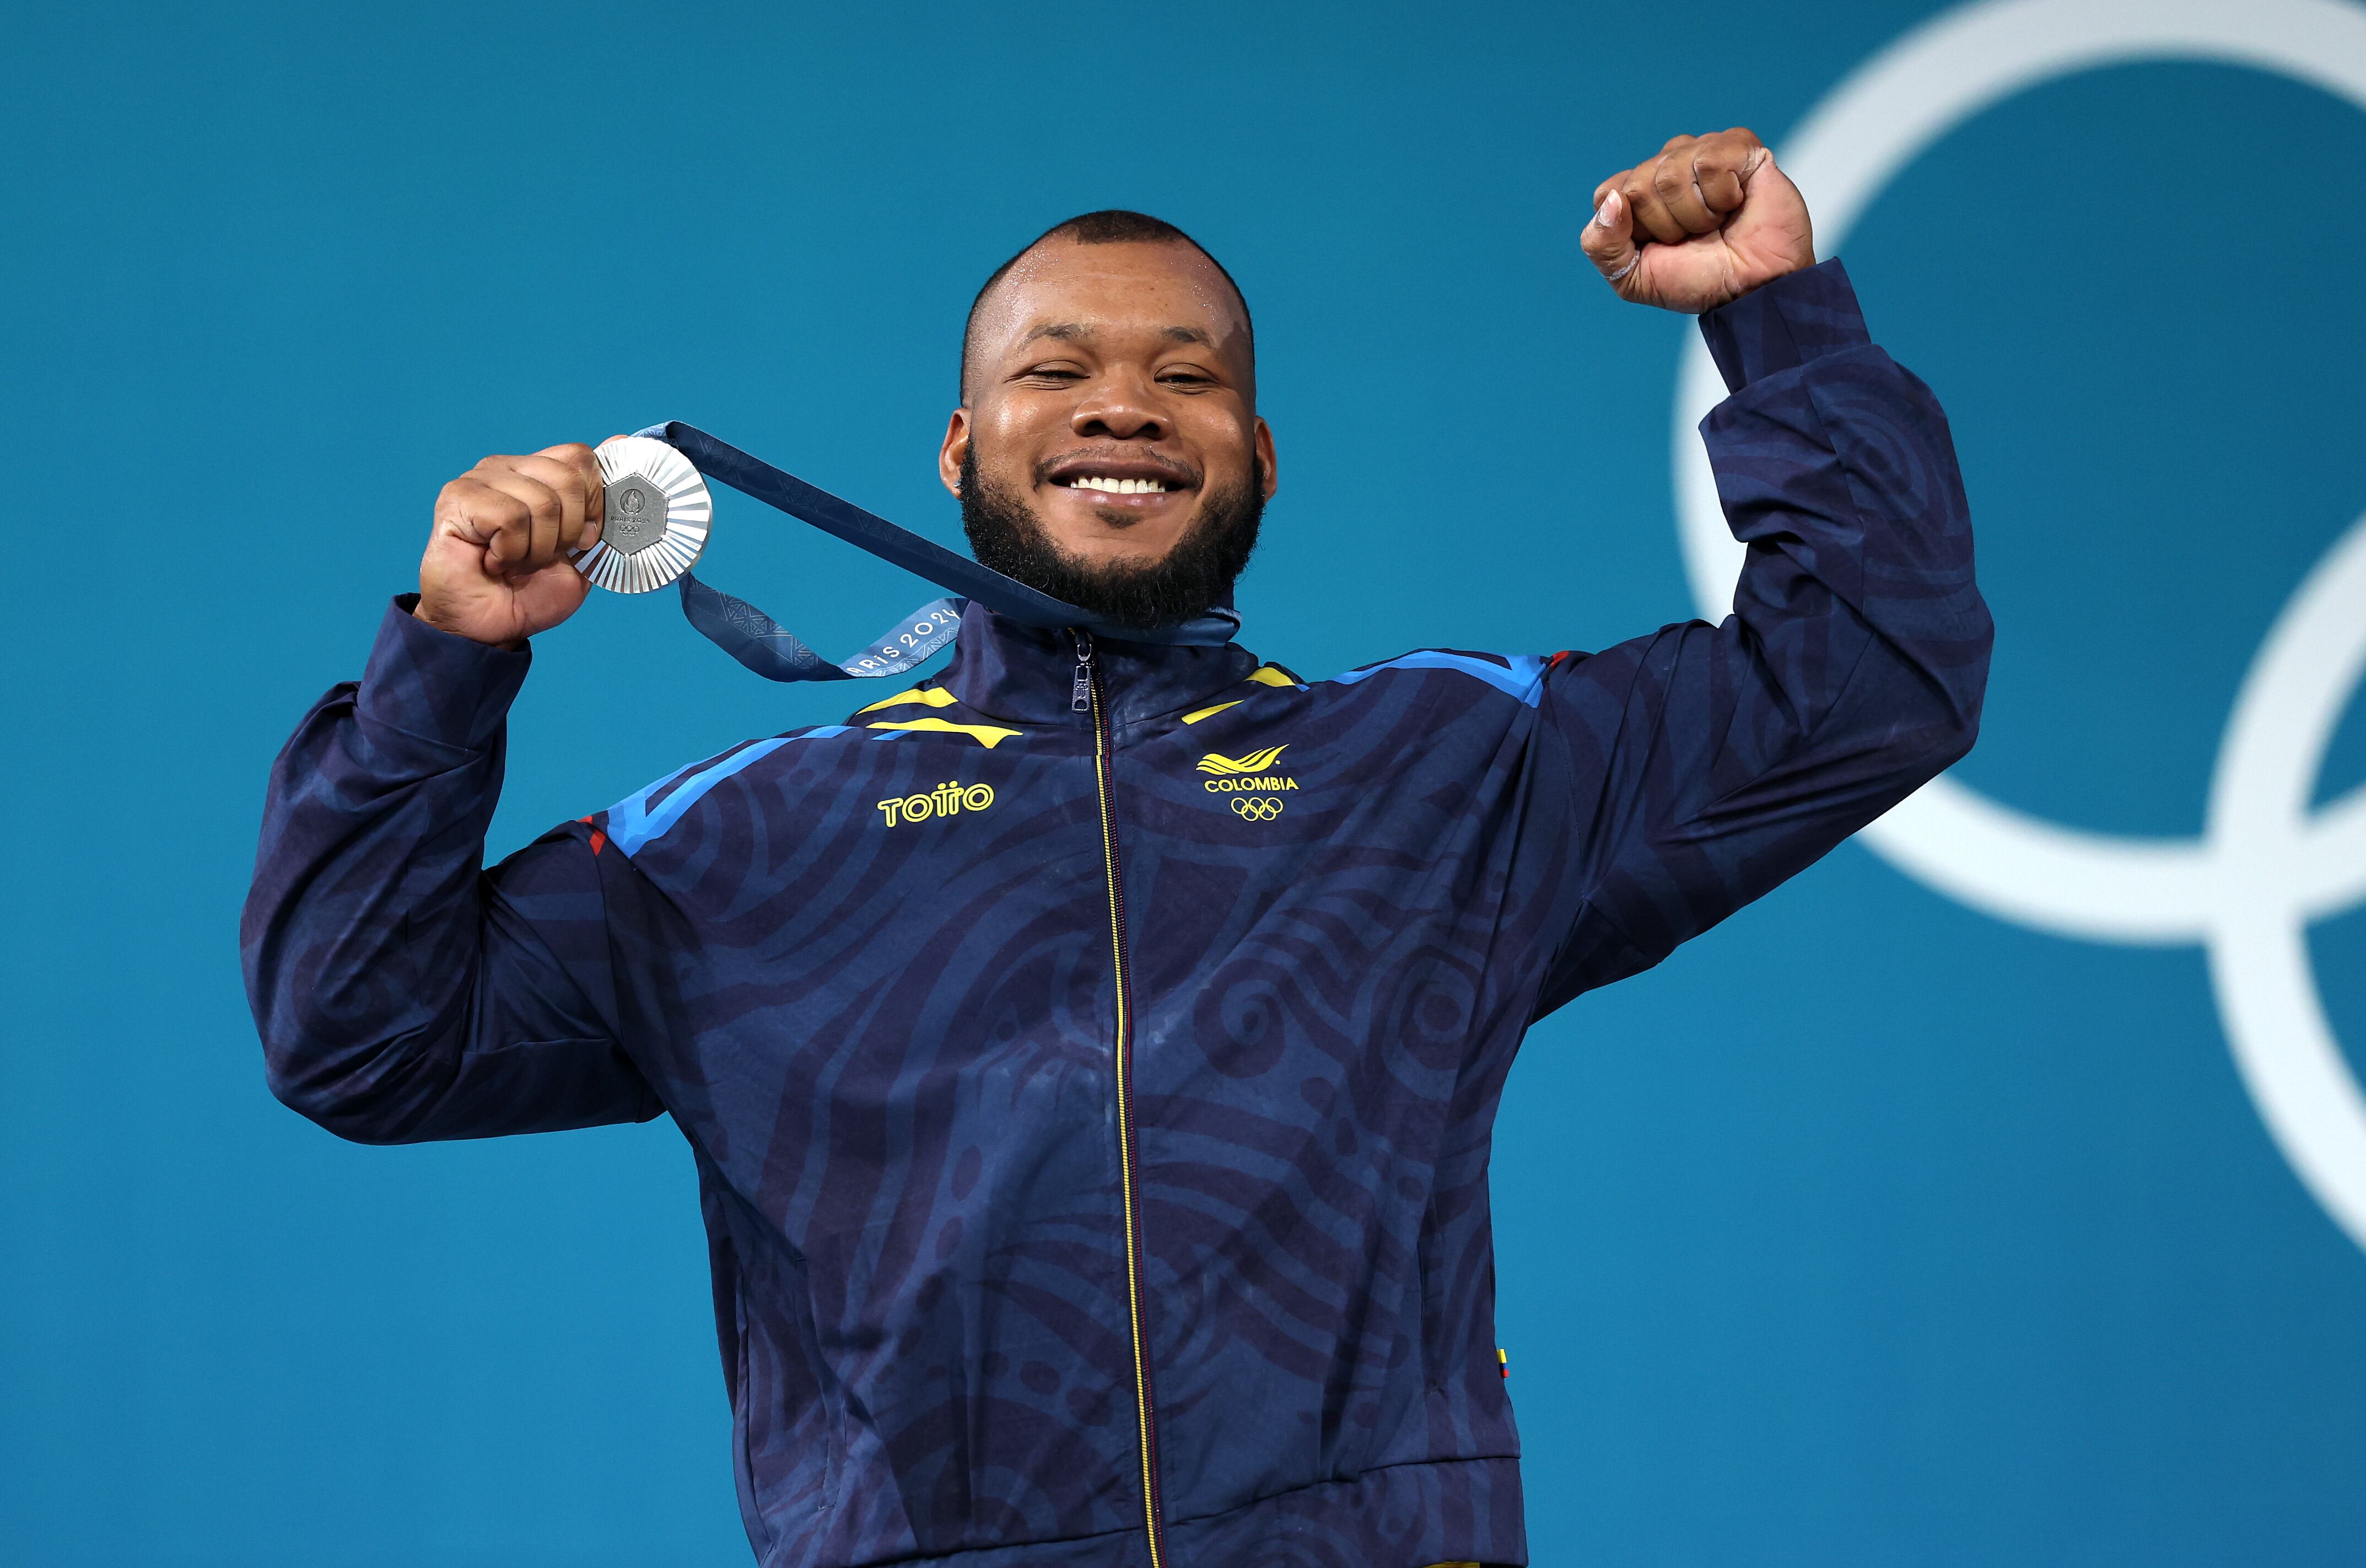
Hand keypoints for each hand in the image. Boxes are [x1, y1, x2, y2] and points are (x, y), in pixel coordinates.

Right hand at [414, 442, 610, 646]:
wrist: (491, 627)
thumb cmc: (532, 591)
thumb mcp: (582, 551)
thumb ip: (601, 505)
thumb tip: (621, 442)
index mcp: (539, 473)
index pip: (581, 458)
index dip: (594, 502)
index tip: (582, 538)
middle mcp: (510, 467)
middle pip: (569, 478)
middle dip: (568, 532)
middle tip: (544, 555)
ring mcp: (480, 478)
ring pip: (542, 502)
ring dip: (537, 549)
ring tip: (516, 562)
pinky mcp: (458, 497)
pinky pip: (510, 518)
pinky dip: (511, 551)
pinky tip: (494, 560)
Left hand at [1581, 128, 1813, 313]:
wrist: (1751, 290)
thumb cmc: (1698, 280)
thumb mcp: (1633, 279)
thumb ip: (1601, 245)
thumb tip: (1612, 200)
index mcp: (1640, 192)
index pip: (1608, 192)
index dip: (1631, 228)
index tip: (1659, 246)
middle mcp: (1668, 165)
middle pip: (1638, 185)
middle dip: (1666, 225)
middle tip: (1694, 238)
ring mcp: (1703, 152)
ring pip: (1671, 173)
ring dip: (1695, 215)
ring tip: (1717, 224)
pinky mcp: (1739, 148)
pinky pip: (1709, 163)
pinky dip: (1722, 195)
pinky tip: (1737, 203)